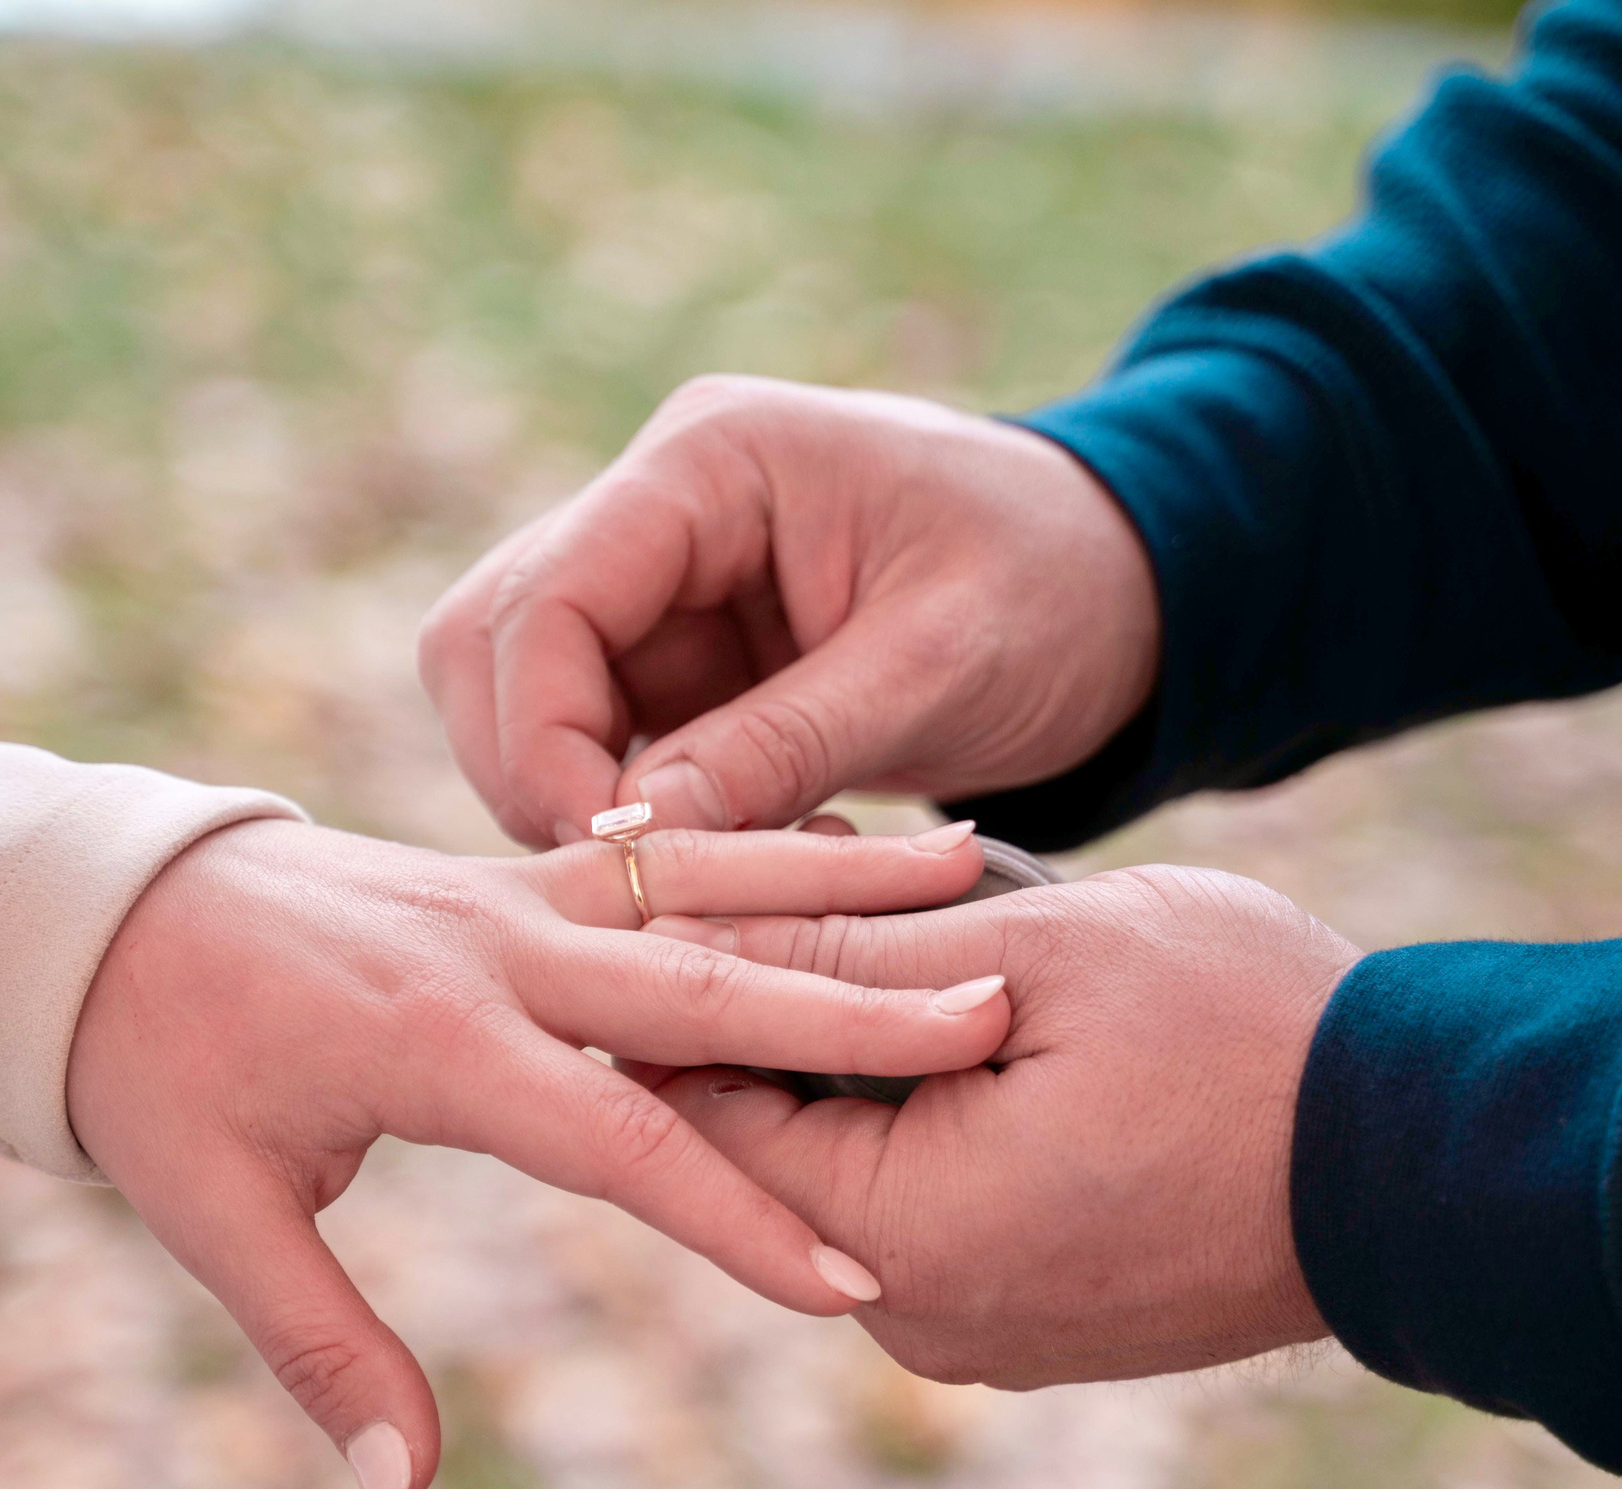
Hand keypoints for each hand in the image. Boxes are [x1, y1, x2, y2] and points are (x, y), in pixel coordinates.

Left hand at [66, 818, 1009, 1488]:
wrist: (98, 910)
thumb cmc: (154, 1068)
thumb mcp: (216, 1215)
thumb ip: (322, 1348)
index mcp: (436, 1041)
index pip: (621, 1140)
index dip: (738, 1218)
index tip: (853, 1277)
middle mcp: (497, 950)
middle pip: (704, 984)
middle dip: (855, 1012)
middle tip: (990, 1019)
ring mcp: (513, 891)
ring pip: (705, 883)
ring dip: (841, 879)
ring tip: (973, 861)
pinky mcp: (517, 868)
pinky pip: (663, 852)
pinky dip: (766, 844)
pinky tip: (863, 835)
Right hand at [418, 376, 1159, 847]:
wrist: (1127, 589)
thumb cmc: (1059, 589)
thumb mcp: (938, 666)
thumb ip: (786, 742)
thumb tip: (635, 842)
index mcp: (711, 462)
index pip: (546, 599)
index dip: (546, 738)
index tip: (610, 857)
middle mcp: (658, 510)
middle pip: (493, 645)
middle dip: (532, 774)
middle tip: (625, 890)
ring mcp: (661, 588)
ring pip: (525, 703)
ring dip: (571, 806)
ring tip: (682, 893)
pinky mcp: (683, 663)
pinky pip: (599, 747)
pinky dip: (629, 822)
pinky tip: (710, 881)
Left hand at [644, 865, 1359, 1386]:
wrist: (1436, 1161)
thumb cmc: (1249, 1034)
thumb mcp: (1038, 950)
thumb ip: (848, 948)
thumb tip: (682, 932)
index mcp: (905, 1238)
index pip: (704, 1113)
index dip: (697, 983)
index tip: (720, 880)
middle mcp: (923, 1320)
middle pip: (776, 1150)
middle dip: (787, 1009)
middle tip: (836, 871)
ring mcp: (986, 1337)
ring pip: (858, 1177)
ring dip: (866, 1057)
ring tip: (915, 922)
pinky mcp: (1041, 1326)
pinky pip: (935, 1215)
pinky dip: (934, 1118)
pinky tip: (978, 1017)